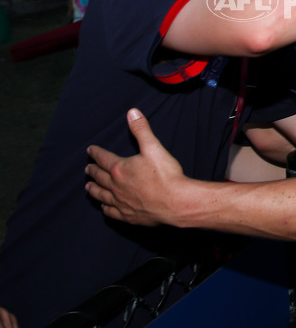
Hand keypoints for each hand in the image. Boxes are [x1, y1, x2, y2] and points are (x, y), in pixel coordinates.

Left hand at [85, 109, 185, 226]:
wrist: (176, 202)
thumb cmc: (166, 175)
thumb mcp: (154, 147)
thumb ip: (141, 129)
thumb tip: (132, 112)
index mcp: (120, 169)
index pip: (103, 158)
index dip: (96, 153)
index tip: (90, 150)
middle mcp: (116, 186)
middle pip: (99, 177)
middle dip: (93, 171)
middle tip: (87, 169)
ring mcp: (121, 202)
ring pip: (101, 195)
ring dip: (94, 189)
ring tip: (88, 187)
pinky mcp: (128, 215)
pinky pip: (111, 211)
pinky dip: (105, 208)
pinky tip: (104, 207)